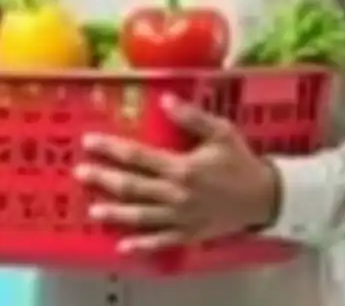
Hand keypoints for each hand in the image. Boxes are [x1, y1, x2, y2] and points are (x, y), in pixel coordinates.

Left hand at [75, 94, 280, 253]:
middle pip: (132, 186)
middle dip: (104, 179)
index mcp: (182, 167)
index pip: (138, 156)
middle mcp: (177, 194)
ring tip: (93, 211)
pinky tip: (123, 246)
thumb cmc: (240, 161)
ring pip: (141, 216)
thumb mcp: (221, 131)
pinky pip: (161, 241)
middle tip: (80, 173)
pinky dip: (142, 245)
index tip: (90, 142)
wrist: (264, 197)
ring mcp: (181, 217)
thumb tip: (164, 98)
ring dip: (115, 213)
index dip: (112, 148)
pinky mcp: (188, 234)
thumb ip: (191, 116)